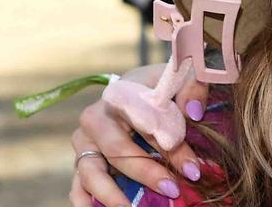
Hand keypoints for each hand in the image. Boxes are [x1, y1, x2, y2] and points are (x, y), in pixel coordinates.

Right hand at [69, 63, 209, 206]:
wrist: (140, 88)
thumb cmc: (163, 84)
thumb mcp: (181, 77)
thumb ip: (193, 86)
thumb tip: (194, 112)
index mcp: (118, 95)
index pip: (142, 124)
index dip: (169, 147)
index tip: (192, 169)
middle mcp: (95, 119)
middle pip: (117, 151)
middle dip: (146, 173)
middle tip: (173, 190)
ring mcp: (84, 142)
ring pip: (90, 171)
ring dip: (111, 194)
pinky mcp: (82, 159)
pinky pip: (77, 184)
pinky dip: (85, 201)